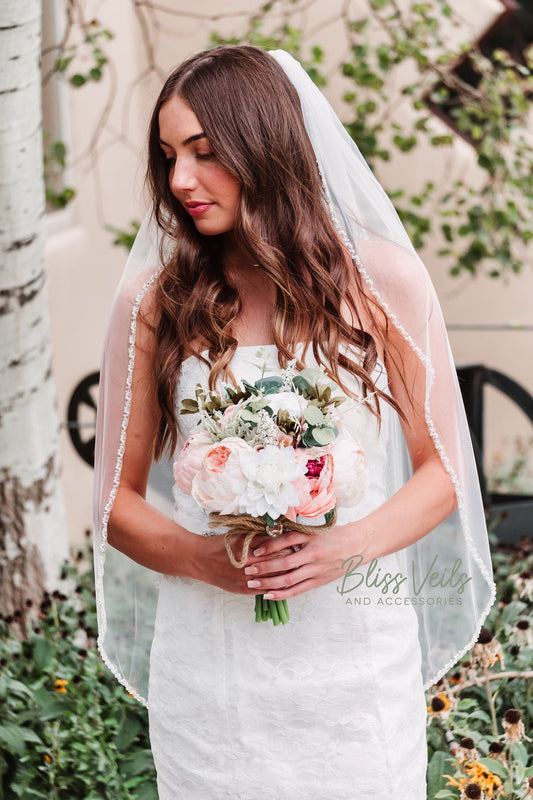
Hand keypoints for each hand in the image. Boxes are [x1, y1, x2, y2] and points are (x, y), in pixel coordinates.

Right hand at [192, 531, 297, 595]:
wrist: (201, 561)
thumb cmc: (221, 545)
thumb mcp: (239, 535)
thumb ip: (258, 536)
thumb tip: (278, 533)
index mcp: (250, 550)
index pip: (277, 550)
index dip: (289, 547)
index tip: (297, 545)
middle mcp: (250, 566)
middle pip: (277, 565)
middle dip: (290, 561)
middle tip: (301, 557)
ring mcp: (247, 580)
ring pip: (273, 579)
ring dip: (285, 575)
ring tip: (295, 570)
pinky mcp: (244, 590)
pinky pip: (264, 590)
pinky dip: (275, 587)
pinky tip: (283, 584)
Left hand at [241, 521, 368, 599]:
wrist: (358, 545)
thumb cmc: (335, 535)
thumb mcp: (315, 530)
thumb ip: (296, 534)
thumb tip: (271, 535)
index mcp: (312, 540)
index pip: (287, 542)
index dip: (269, 546)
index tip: (254, 550)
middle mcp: (313, 556)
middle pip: (284, 563)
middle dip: (264, 567)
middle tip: (247, 569)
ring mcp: (316, 571)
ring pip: (289, 579)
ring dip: (268, 582)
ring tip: (252, 583)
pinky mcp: (318, 581)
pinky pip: (297, 590)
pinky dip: (282, 594)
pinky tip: (268, 595)